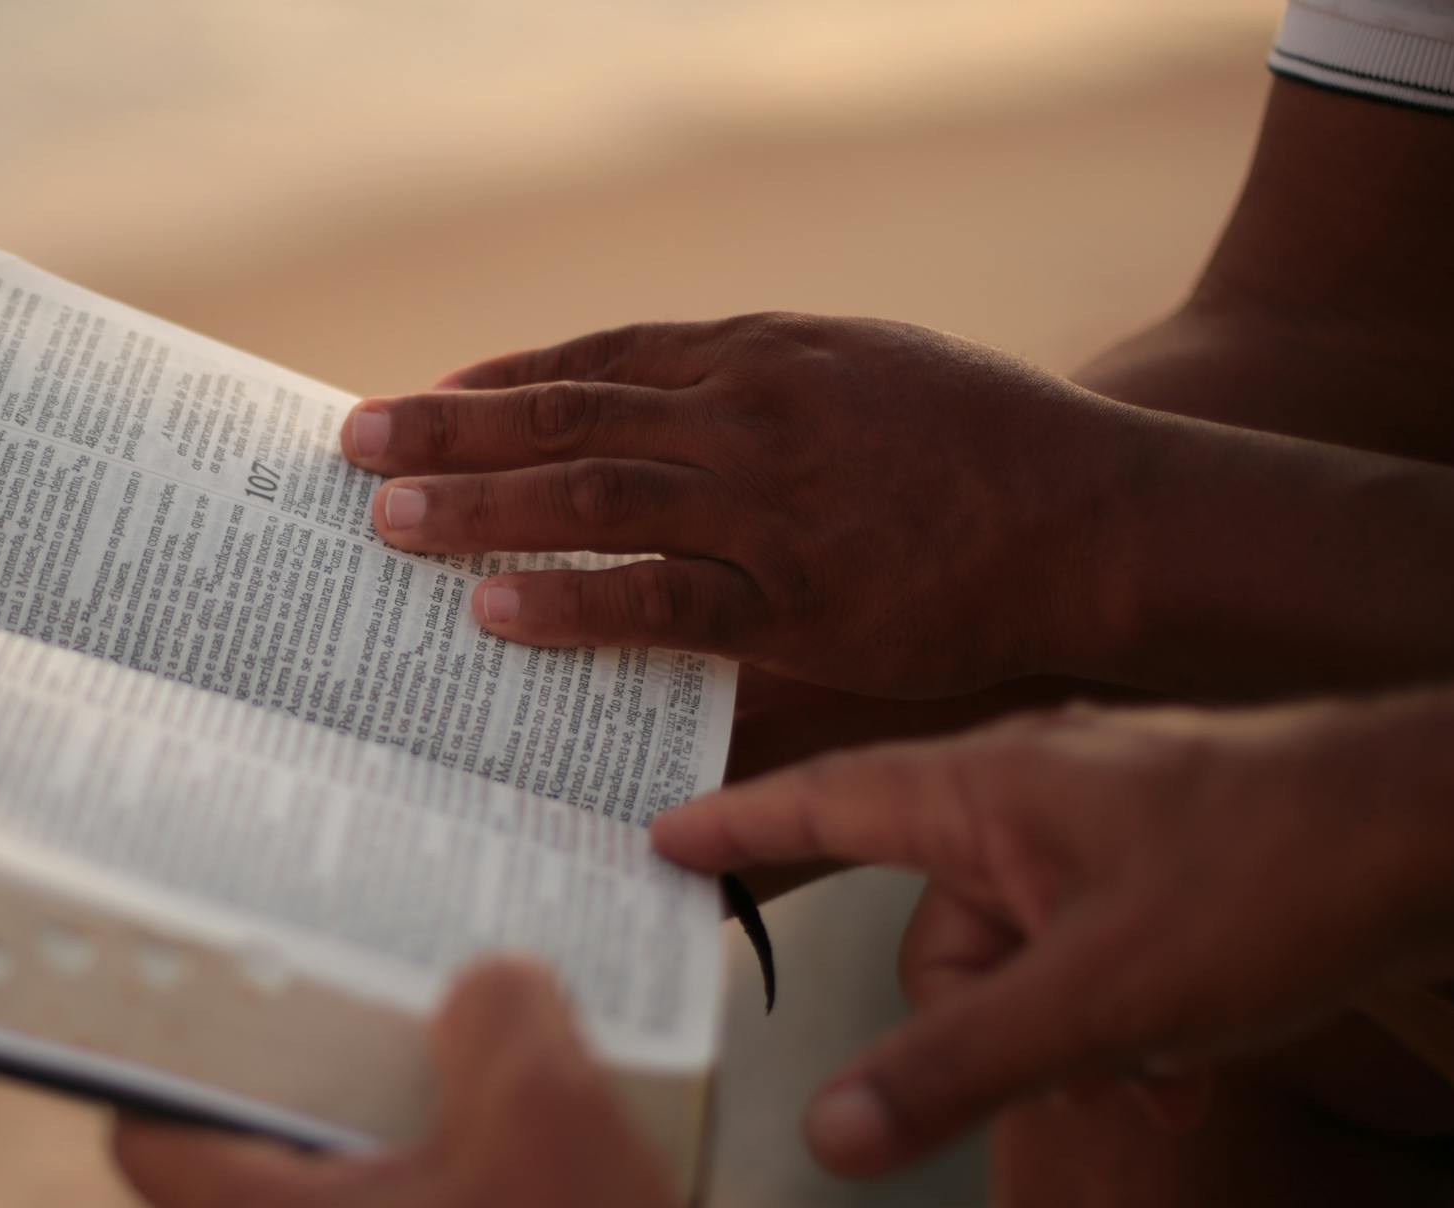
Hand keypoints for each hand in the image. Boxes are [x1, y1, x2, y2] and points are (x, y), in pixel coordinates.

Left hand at [112, 960, 747, 1207]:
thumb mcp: (548, 1121)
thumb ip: (499, 1016)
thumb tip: (480, 986)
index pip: (149, 1132)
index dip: (176, 1046)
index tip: (233, 986)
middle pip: (263, 1157)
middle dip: (331, 1069)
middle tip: (393, 997)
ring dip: (410, 1138)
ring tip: (489, 1073)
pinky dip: (457, 1206)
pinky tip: (541, 1171)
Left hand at [343, 314, 1145, 695]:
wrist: (1098, 509)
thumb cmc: (983, 446)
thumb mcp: (863, 369)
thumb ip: (758, 390)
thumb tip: (660, 423)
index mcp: (760, 355)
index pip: (600, 356)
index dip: (503, 380)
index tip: (423, 397)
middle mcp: (749, 413)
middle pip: (569, 411)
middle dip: (451, 431)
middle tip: (354, 447)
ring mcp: (770, 502)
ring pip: (593, 494)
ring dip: (480, 504)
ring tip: (384, 518)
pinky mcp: (801, 595)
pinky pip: (661, 599)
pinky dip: (572, 600)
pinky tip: (492, 607)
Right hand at [653, 676, 1453, 1177]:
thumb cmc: (1270, 878)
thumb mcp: (1098, 997)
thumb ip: (955, 1069)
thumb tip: (827, 1138)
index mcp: (983, 786)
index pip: (822, 799)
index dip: (737, 826)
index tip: (656, 835)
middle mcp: (1030, 789)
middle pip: (936, 930)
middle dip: (984, 1026)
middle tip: (1066, 1077)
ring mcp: (1102, 821)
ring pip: (1023, 952)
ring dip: (1067, 1035)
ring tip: (1157, 1076)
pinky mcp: (1164, 855)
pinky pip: (1093, 948)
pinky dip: (1120, 1015)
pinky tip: (1187, 1068)